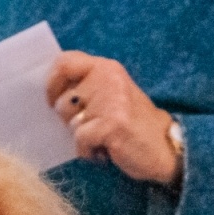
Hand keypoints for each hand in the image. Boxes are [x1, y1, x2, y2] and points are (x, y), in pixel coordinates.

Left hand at [46, 50, 179, 185]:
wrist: (164, 147)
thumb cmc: (131, 124)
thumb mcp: (110, 95)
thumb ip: (85, 89)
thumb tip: (48, 97)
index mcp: (106, 68)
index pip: (64, 62)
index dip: (50, 84)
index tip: (52, 101)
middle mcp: (108, 78)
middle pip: (62, 101)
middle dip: (70, 122)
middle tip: (93, 127)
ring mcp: (111, 100)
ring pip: (70, 123)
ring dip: (82, 138)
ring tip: (102, 139)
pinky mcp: (112, 124)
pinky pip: (80, 140)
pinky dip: (88, 152)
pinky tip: (105, 151)